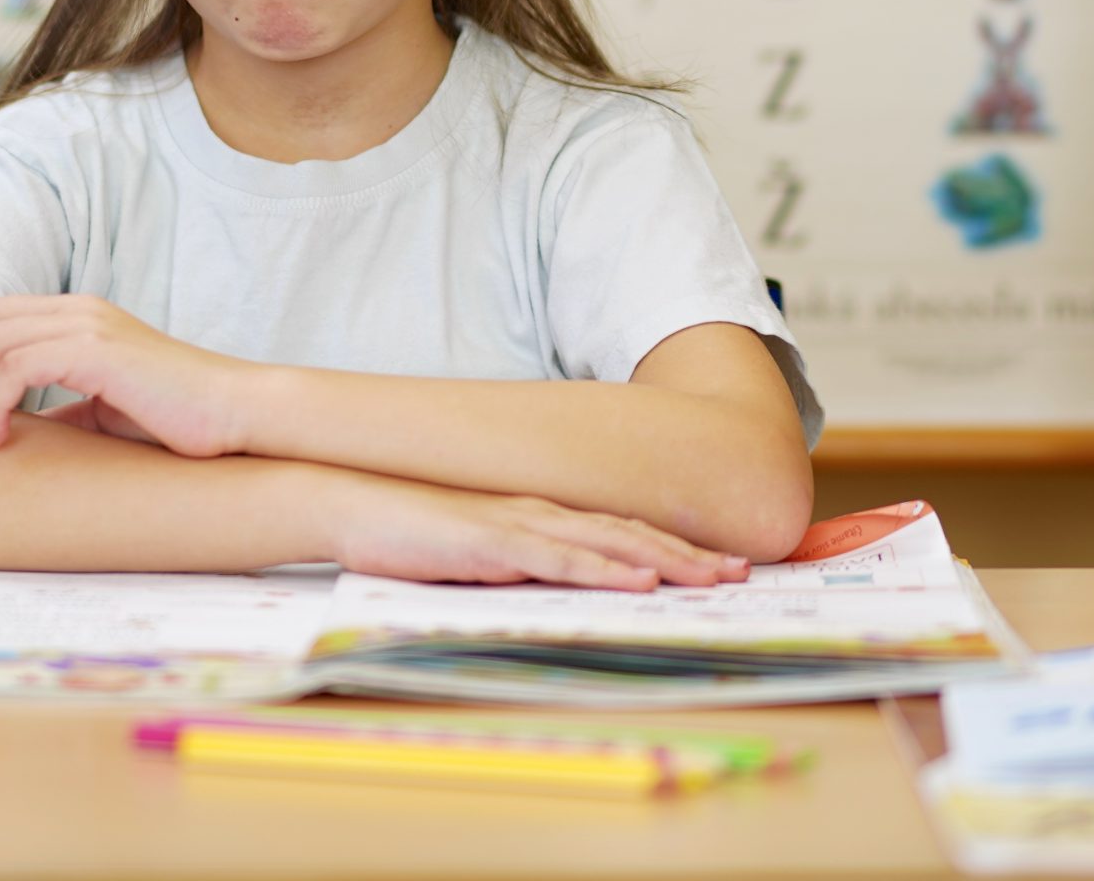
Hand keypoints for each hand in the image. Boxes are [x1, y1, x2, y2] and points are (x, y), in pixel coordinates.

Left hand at [0, 297, 253, 456]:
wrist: (235, 414)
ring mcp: (90, 326)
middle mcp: (82, 310)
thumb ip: (64, 410)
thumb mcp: (105, 411)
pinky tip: (2, 436)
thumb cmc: (179, 418)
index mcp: (82, 316)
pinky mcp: (98, 351)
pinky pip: (17, 364)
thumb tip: (21, 433)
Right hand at [321, 471, 752, 590]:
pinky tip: (638, 578)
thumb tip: (559, 589)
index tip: (718, 564)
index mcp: (540, 517)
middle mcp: (541, 514)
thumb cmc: (409, 533)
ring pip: (608, 542)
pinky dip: (604, 567)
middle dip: (689, 553)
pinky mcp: (493, 540)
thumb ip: (519, 564)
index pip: (619, 532)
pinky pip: (559, 557)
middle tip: (741, 570)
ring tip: (711, 577)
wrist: (353, 504)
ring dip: (665, 559)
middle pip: (630, 533)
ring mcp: (519, 524)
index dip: (673, 547)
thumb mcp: (477, 553)